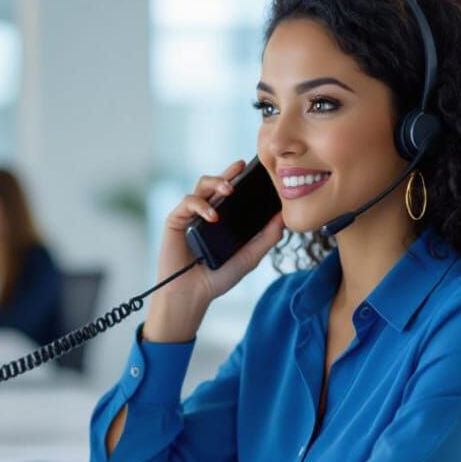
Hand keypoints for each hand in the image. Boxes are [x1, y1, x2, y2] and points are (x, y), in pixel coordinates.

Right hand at [145, 160, 285, 341]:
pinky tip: (213, 216)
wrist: (192, 295)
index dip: (238, 176)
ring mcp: (190, 216)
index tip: (250, 166)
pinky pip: (188, 202)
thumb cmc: (218, 278)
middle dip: (227, 173)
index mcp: (221, 218)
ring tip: (228, 190)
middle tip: (240, 169)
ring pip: (200, 186)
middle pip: (214, 183)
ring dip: (215, 183)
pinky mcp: (175, 221)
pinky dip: (201, 205)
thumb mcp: (249, 256)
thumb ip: (267, 238)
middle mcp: (205, 213)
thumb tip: (284, 218)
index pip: (230, 191)